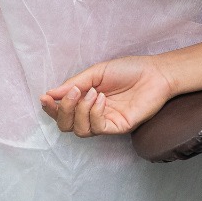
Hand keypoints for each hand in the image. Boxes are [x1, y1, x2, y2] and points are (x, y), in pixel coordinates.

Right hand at [39, 55, 174, 136]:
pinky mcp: (118, 127)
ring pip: (79, 130)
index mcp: (85, 100)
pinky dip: (94, 113)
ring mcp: (105, 122)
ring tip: (94, 92)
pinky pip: (97, 128)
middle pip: (65, 125)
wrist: (155, 72)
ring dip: (80, 110)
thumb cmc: (129, 70)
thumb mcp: (97, 72)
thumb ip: (74, 83)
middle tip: (72, 92)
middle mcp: (92, 114)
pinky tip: (102, 99)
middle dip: (62, 110)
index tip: (45, 97)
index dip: (50, 108)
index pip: (61, 112)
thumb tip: (49, 94)